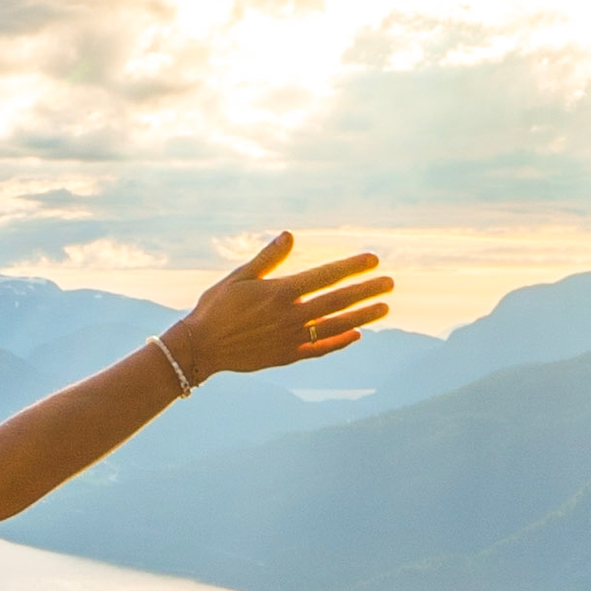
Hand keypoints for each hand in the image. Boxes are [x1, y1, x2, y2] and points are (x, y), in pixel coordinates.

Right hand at [162, 235, 391, 378]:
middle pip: (338, 300)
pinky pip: (320, 349)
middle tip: (390, 283)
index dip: (351, 266)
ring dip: (362, 316)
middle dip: (366, 290)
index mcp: (280, 292)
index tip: (373, 259)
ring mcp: (291, 338)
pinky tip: (356, 335)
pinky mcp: (287, 356)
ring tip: (384, 308)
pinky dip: (340, 342)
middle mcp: (291, 315)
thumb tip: (290, 235)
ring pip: (335, 325)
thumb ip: (268, 258)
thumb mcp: (239, 277)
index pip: (326, 276)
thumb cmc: (215, 307)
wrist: (199, 347)